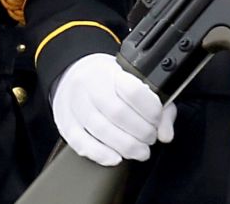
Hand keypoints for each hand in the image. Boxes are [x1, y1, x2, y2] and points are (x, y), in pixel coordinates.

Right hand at [52, 53, 173, 165]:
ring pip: (101, 130)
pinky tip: (116, 158)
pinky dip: (101, 154)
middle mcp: (87, 85)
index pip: (134, 91)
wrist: (74, 76)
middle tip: (150, 138)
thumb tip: (165, 135)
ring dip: (127, 147)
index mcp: (109, 72)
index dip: (151, 110)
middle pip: (118, 114)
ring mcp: (73, 104)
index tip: (157, 119)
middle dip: (142, 132)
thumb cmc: (111, 84)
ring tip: (140, 151)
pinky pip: (81, 143)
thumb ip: (160, 109)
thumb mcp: (138, 85)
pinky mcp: (65, 123)